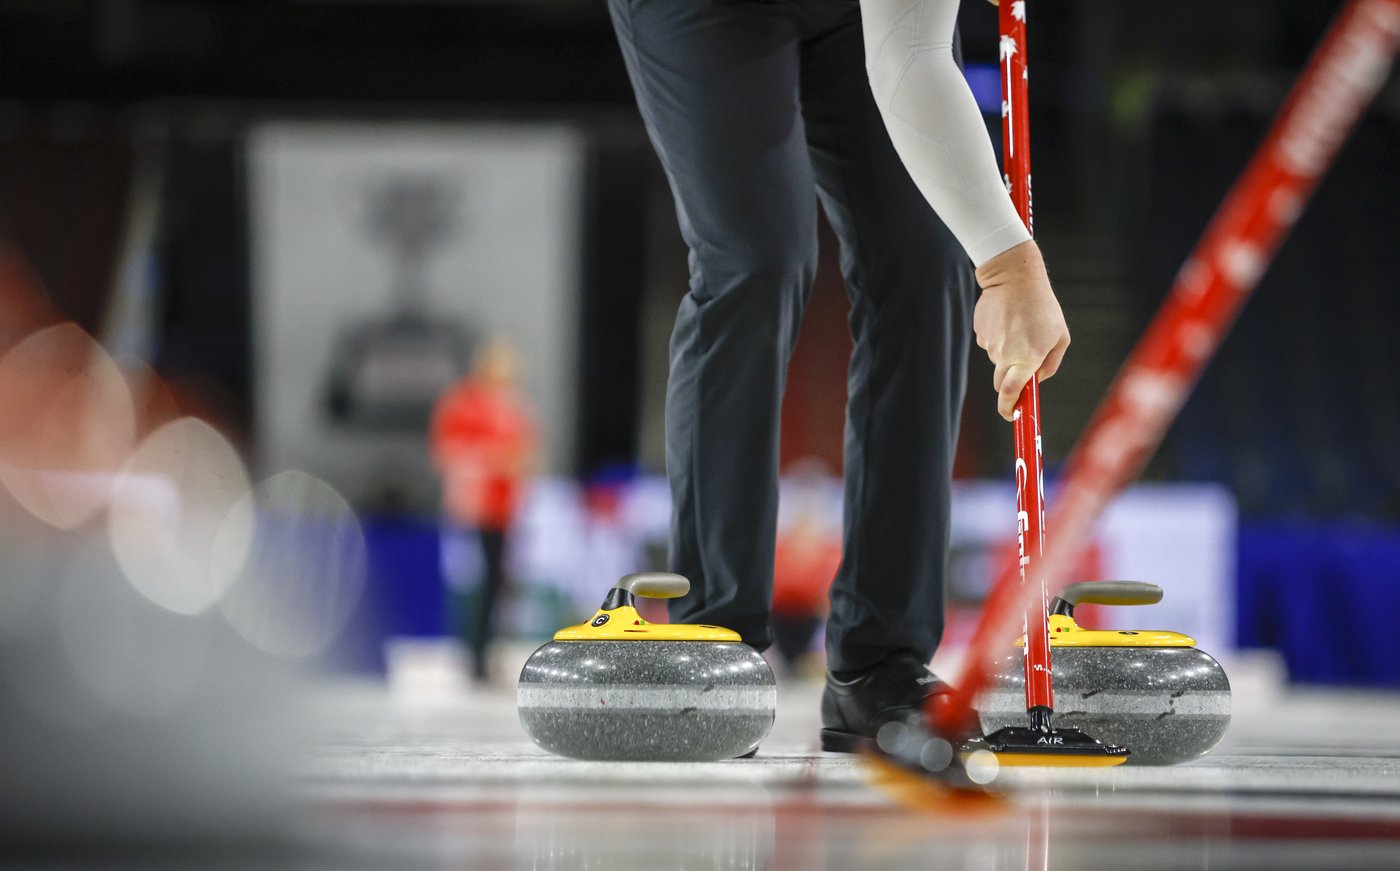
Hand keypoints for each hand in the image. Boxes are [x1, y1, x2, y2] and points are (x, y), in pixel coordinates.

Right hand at [972, 240, 1070, 420]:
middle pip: (1001, 384)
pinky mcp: (980, 334)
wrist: (1013, 277)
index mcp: (1027, 358)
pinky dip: (999, 339)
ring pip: (998, 361)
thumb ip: (1050, 364)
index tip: (1012, 416)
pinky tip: (1008, 321)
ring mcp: (990, 344)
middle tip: (1022, 369)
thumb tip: (1037, 381)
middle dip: (1010, 384)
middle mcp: (1005, 355)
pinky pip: (990, 345)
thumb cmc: (1042, 306)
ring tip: (1020, 328)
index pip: (1011, 393)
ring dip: (1008, 354)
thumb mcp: (1060, 336)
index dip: (1010, 408)